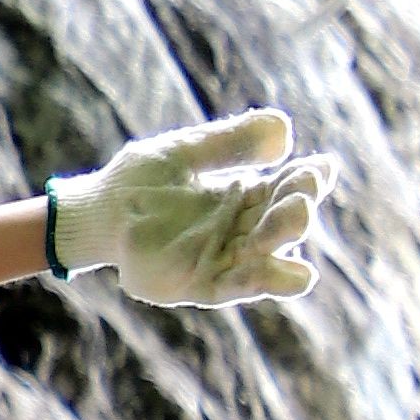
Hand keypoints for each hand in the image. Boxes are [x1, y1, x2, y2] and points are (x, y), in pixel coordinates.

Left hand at [50, 107, 326, 308]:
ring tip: (299, 219)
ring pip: (269, 257)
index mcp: (245, 195)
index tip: (322, 166)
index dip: (310, 179)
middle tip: (303, 192)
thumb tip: (285, 132)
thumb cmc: (139, 181)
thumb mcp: (183, 152)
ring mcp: (224, 259)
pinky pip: (239, 287)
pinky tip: (295, 274)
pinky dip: (264, 280)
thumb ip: (228, 143)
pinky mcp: (202, 285)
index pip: (289, 187)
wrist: (97, 212)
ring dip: (285, 240)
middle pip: (284, 222)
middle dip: (298, 208)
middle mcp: (242, 229)